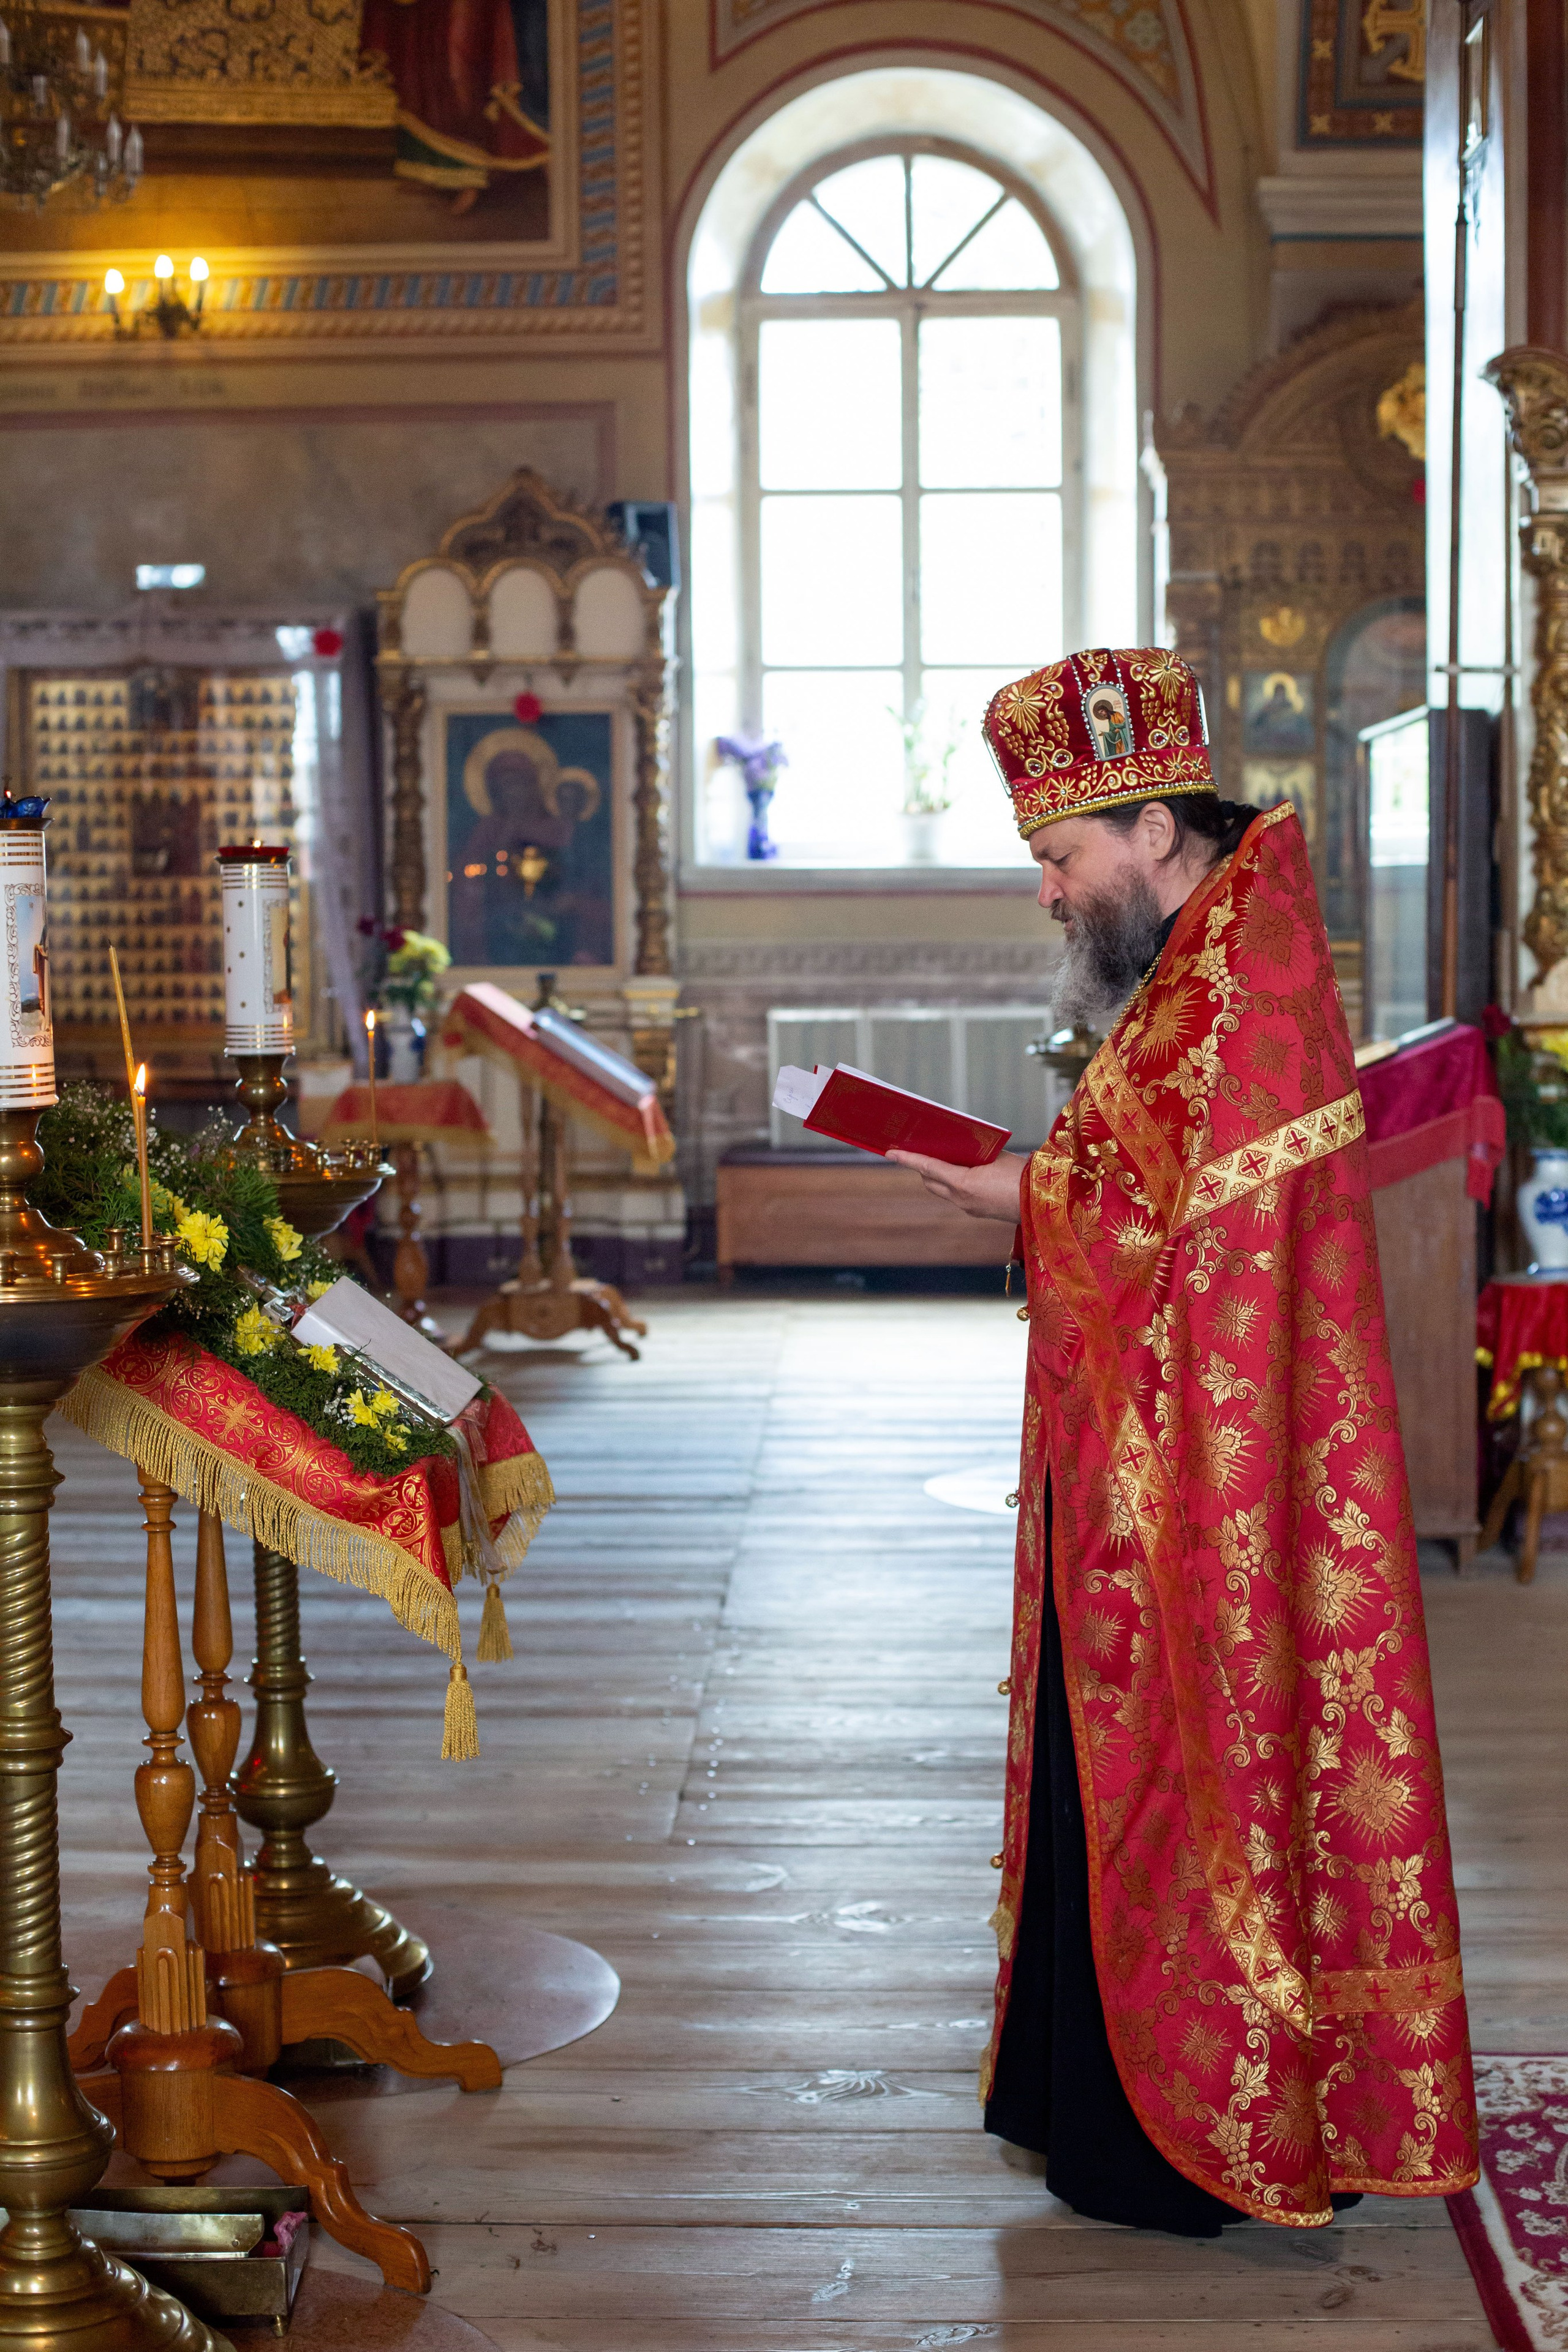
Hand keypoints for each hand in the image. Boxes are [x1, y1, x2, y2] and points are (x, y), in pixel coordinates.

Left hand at [886, 1148, 1026, 1223]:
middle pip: (930, 1182)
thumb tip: (960, 1151)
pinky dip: (954, 1183)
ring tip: (942, 1159)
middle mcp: (961, 1199)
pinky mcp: (978, 1213)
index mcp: (963, 1183)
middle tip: (920, 1149)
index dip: (908, 1158)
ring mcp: (968, 1208)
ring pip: (943, 1190)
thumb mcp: (996, 1157)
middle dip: (922, 1167)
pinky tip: (963, 1172)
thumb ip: (974, 1154)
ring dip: (939, 1176)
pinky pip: (957, 1196)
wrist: (1045, 1203)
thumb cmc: (1023, 1175)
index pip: (928, 1167)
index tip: (890, 1152)